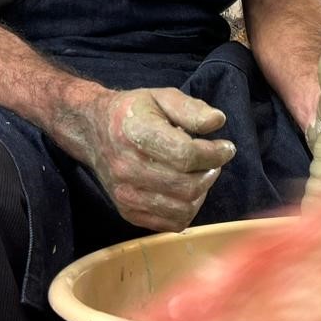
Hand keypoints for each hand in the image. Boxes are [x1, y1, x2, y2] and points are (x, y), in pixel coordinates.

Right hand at [79, 88, 236, 231]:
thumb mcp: (162, 97)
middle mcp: (127, 168)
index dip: (214, 153)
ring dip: (201, 192)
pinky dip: (187, 209)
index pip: (185, 155)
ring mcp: (126, 195)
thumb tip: (218, 121)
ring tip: (199, 173)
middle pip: (187, 185)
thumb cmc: (133, 113)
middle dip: (210, 172)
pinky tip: (186, 190)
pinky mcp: (128, 212)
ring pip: (183, 208)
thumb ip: (191, 108)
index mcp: (136, 133)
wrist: (94, 132)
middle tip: (213, 160)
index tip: (226, 147)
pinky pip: (172, 223)